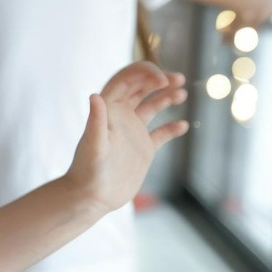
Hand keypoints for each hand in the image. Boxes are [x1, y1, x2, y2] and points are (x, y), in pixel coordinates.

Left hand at [66, 61, 188, 214]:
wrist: (92, 197)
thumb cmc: (88, 171)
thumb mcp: (93, 145)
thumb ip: (95, 121)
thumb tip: (94, 96)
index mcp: (107, 109)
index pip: (125, 81)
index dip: (143, 74)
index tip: (162, 79)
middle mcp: (120, 117)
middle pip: (141, 88)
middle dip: (159, 80)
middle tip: (178, 79)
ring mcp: (133, 132)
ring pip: (152, 106)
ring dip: (167, 97)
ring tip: (182, 92)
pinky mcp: (143, 148)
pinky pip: (161, 133)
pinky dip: (172, 128)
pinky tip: (183, 126)